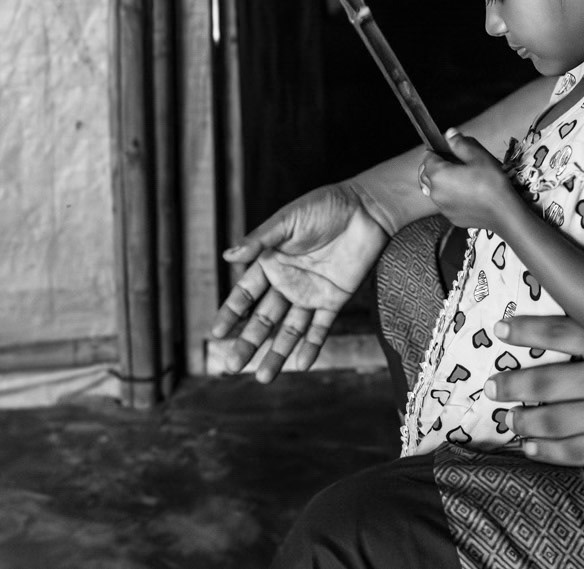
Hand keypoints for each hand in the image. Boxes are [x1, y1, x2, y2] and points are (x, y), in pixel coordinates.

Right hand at [211, 182, 385, 381]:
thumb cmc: (324, 206)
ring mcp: (311, 293)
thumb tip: (227, 255)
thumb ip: (260, 240)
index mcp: (271, 263)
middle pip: (264, 319)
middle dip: (248, 342)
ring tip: (263, 378)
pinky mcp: (336, 299)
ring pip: (290, 329)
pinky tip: (301, 364)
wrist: (367, 207)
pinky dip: (312, 345)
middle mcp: (288, 282)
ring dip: (277, 353)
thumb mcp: (288, 220)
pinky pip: (322, 327)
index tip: (216, 334)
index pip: (245, 294)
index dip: (231, 314)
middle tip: (232, 366)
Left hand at [418, 130, 514, 229]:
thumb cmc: (492, 182)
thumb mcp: (478, 156)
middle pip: (427, 175)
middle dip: (436, 167)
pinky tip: (468, 194)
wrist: (504, 212)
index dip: (438, 151)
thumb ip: (460, 143)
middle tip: (456, 163)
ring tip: (462, 179)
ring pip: (435, 190)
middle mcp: (435, 192)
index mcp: (438, 174)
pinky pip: (446, 203)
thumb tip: (449, 134)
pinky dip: (451, 197)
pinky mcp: (451, 218)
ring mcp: (442, 207)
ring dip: (443, 183)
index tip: (451, 151)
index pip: (427, 158)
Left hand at [486, 315, 583, 471]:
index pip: (561, 330)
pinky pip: (576, 452)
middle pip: (545, 379)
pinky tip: (532, 450)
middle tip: (491, 385)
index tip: (502, 328)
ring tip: (506, 418)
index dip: (527, 330)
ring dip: (523, 419)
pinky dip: (548, 451)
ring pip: (552, 419)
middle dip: (512, 383)